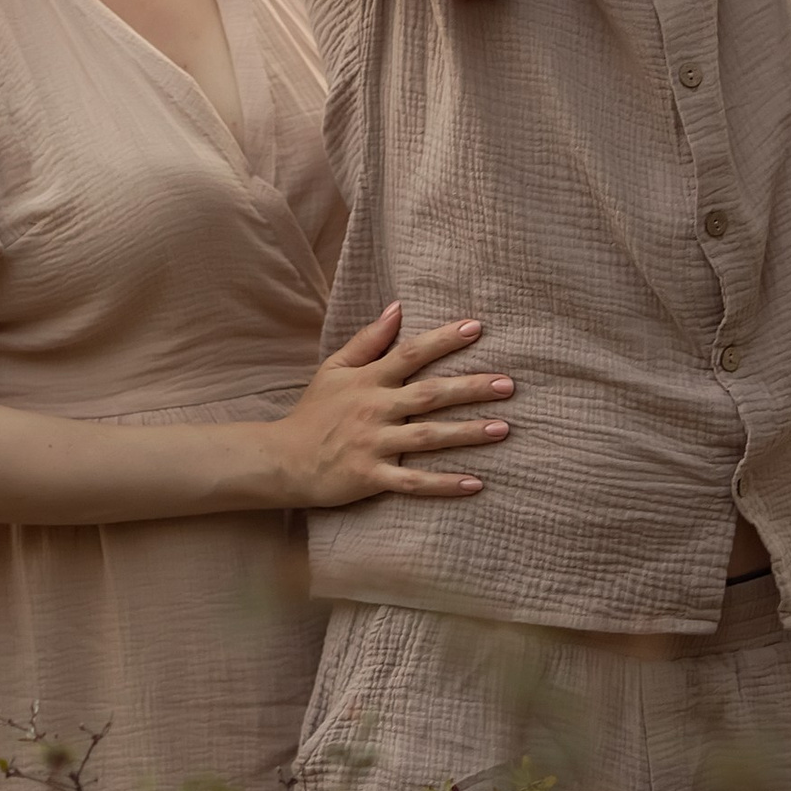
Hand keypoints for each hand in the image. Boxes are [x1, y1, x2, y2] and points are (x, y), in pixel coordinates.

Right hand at [269, 301, 512, 507]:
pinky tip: (475, 483)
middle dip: (470, 388)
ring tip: (503, 428)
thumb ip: (368, 340)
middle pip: (430, 395)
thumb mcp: (334, 368)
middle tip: (508, 384)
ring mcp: (374, 443)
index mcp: (368, 380)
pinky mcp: (371, 476)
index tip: (476, 328)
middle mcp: (375, 408)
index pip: (410, 353)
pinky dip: (443, 483)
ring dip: (467, 432)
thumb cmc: (313, 412)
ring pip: (428, 437)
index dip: (443, 340)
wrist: (282, 459)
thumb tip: (398, 307)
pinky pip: (413, 481)